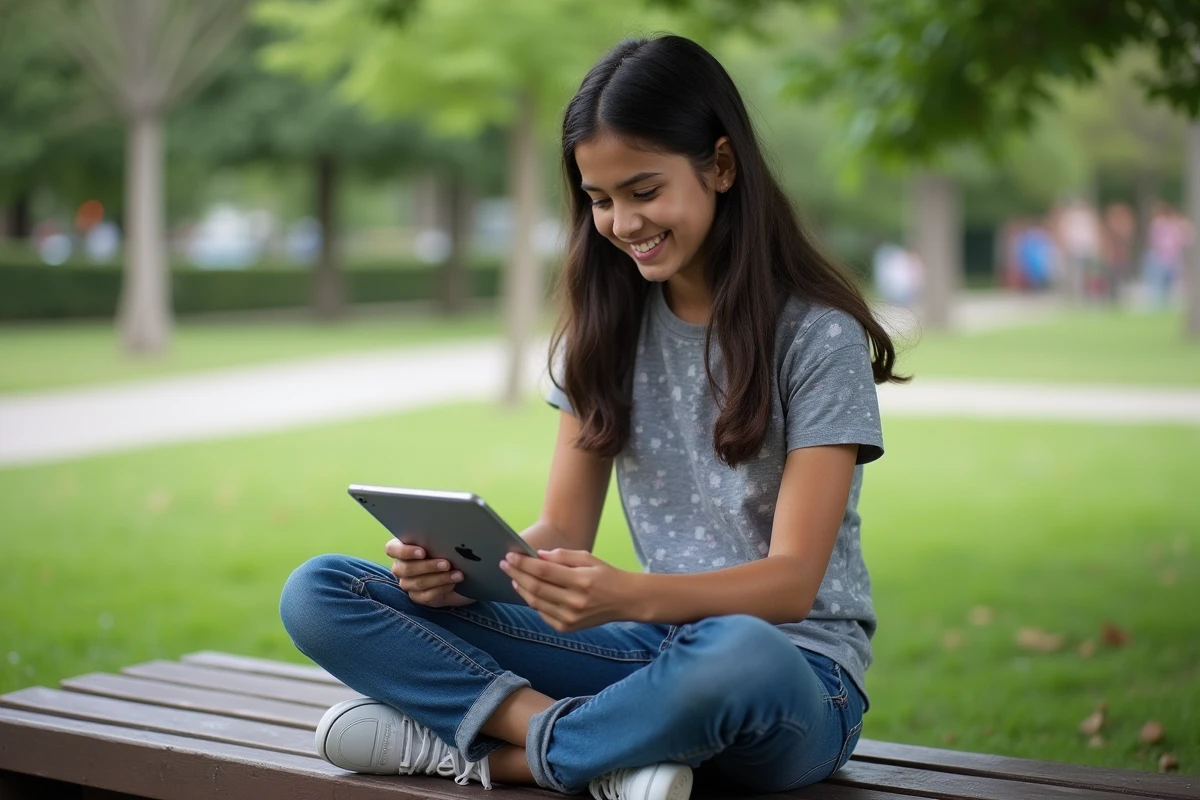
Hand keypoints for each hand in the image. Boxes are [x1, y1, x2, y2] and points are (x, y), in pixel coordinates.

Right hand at [385, 540, 474, 607]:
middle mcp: (400, 567)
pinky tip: (452, 583)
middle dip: (428, 566)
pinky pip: (426, 595)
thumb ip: (434, 540)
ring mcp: (407, 584)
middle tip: (446, 564)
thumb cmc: (444, 551)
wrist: (456, 572)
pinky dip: (441, 589)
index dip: (404, 551)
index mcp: (400, 549)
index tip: (422, 552)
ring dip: (440, 578)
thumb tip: (443, 537)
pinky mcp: (418, 597)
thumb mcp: (439, 543)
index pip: (392, 549)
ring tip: (457, 574)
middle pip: (406, 569)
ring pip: (418, 583)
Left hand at [500, 549, 634, 631]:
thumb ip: (562, 556)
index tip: (510, 555)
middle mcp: (575, 602)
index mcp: (581, 581)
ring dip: (521, 589)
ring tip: (514, 577)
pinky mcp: (568, 628)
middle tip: (505, 564)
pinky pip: (543, 614)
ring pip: (536, 603)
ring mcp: (571, 618)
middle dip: (517, 574)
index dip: (524, 563)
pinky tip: (529, 591)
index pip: (544, 571)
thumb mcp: (588, 558)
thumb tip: (538, 556)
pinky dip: (533, 602)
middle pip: (536, 587)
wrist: (626, 600)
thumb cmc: (606, 575)